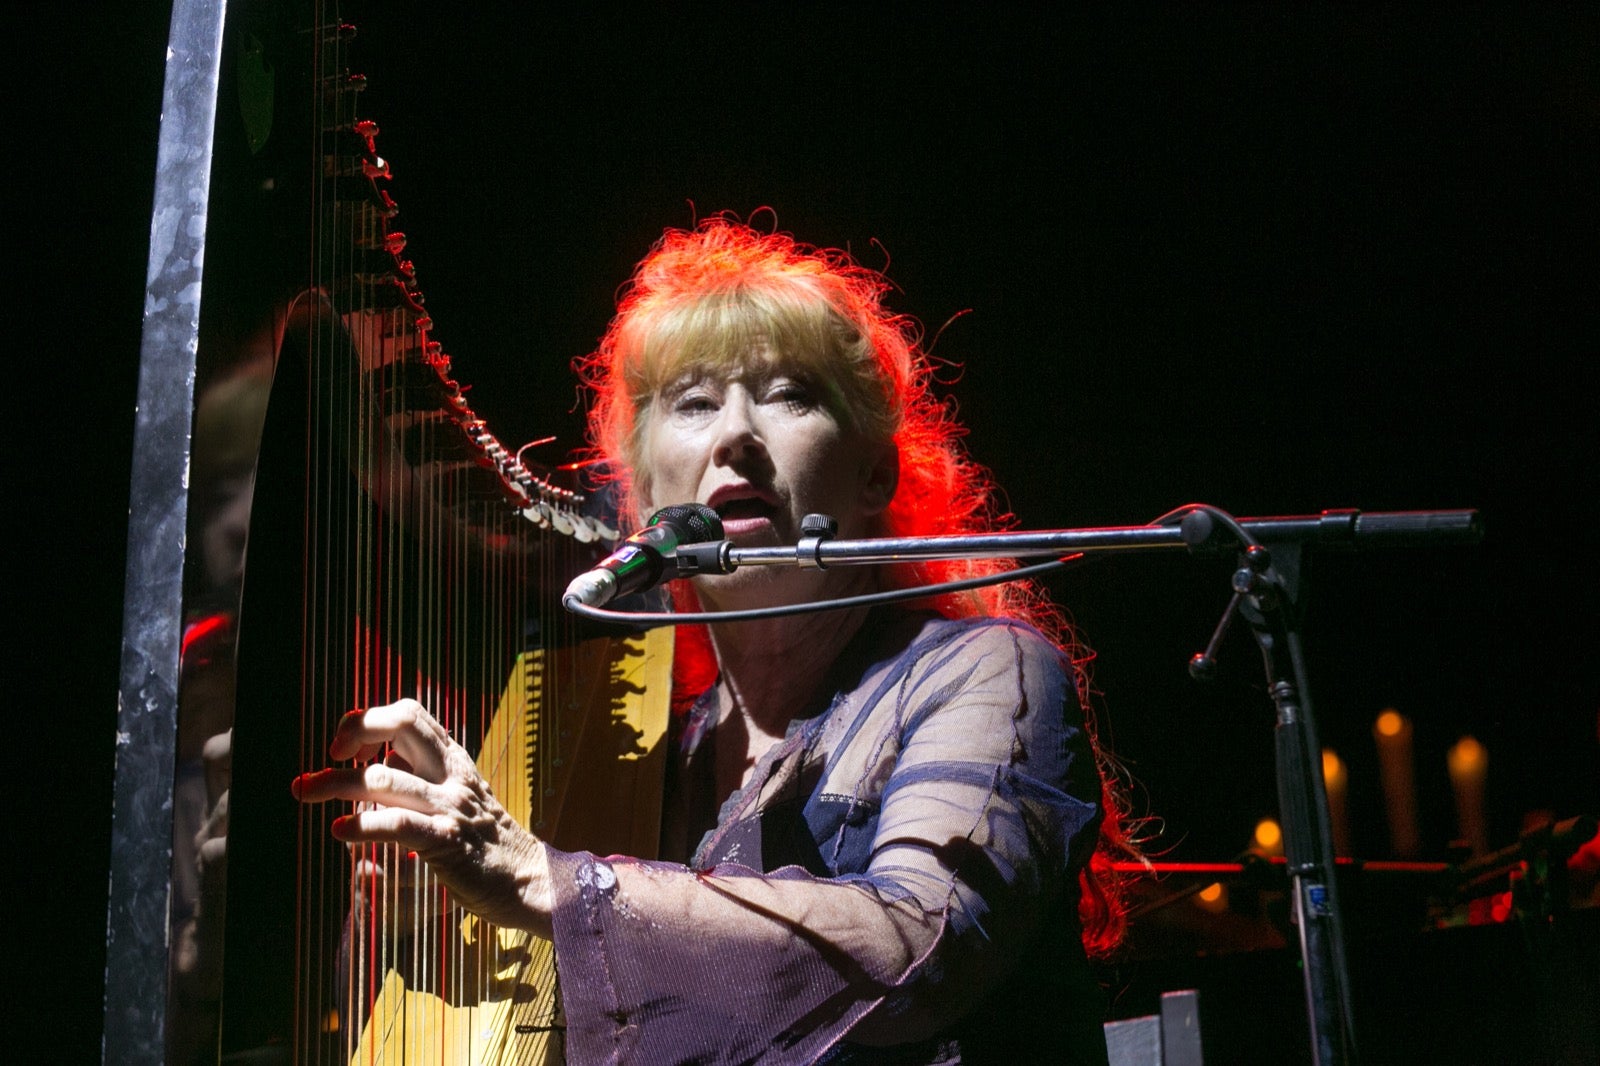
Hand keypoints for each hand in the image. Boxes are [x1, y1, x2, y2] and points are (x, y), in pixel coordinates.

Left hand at [292, 699, 552, 935]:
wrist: (531, 881)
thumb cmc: (488, 846)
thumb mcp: (460, 798)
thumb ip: (423, 780)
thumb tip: (376, 767)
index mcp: (455, 761)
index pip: (409, 714)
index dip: (369, 719)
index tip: (344, 747)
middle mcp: (452, 774)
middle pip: (402, 723)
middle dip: (355, 729)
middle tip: (328, 757)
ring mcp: (450, 806)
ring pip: (384, 777)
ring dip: (336, 783)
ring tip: (305, 792)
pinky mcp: (447, 842)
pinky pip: (397, 825)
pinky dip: (362, 825)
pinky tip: (339, 831)